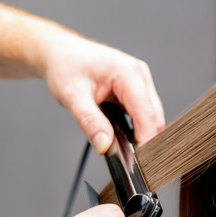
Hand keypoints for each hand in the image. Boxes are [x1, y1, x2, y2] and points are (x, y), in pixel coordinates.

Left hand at [43, 33, 164, 153]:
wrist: (60, 54)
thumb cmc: (65, 67)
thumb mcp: (72, 96)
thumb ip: (90, 122)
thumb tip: (105, 146)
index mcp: (128, 72)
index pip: (146, 113)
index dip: (145, 140)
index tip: (137, 162)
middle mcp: (139, 75)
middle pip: (154, 117)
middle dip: (145, 140)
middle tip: (127, 160)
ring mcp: (140, 82)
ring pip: (152, 117)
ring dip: (141, 134)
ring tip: (122, 148)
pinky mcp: (136, 89)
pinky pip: (144, 113)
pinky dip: (136, 127)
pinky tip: (122, 137)